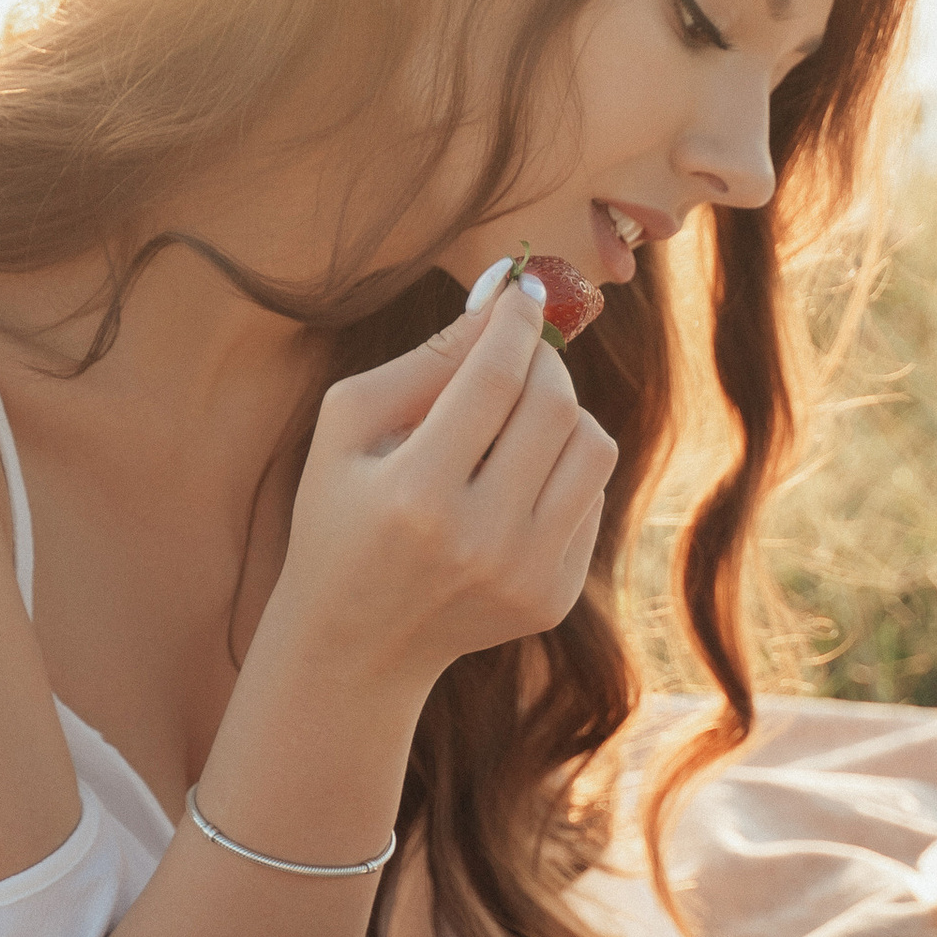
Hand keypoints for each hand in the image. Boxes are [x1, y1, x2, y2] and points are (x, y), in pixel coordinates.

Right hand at [272, 280, 617, 690]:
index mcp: (415, 495)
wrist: (358, 644)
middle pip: (554, 407)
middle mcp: (479, 541)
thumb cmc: (342, 515)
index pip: (493, 379)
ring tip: (519, 417)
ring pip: (594, 448)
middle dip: (542, 361)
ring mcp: (525, 575)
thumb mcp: (348, 429)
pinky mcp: (555, 597)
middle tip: (518, 354)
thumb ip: (422, 364)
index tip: (521, 293)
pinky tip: (514, 480)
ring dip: (564, 412)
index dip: (513, 323)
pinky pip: (593, 497)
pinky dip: (562, 468)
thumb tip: (500, 307)